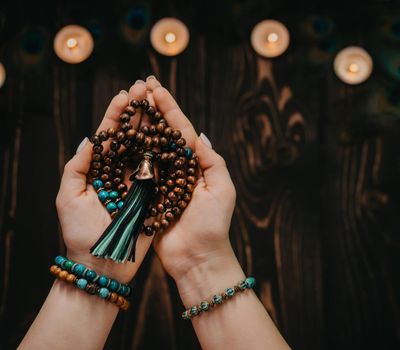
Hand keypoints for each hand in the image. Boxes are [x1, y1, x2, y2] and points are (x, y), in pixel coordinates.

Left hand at [55, 81, 151, 282]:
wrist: (103, 265)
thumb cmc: (80, 234)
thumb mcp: (68, 199)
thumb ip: (77, 168)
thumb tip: (91, 140)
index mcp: (100, 171)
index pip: (110, 136)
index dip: (117, 115)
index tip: (126, 94)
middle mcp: (121, 173)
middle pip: (132, 137)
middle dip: (140, 112)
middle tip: (148, 87)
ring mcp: (140, 184)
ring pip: (149, 149)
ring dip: (155, 125)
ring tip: (162, 102)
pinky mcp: (156, 196)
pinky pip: (164, 172)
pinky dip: (169, 152)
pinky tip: (174, 133)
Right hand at [145, 78, 241, 301]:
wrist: (197, 259)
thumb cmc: (213, 226)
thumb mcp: (222, 190)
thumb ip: (212, 161)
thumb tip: (198, 135)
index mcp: (196, 165)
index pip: (181, 131)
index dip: (169, 109)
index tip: (156, 88)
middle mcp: (178, 170)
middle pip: (162, 134)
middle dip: (152, 110)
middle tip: (140, 85)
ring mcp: (160, 182)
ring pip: (147, 147)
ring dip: (138, 124)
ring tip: (128, 102)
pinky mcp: (145, 197)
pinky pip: (135, 171)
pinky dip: (127, 152)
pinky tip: (119, 135)